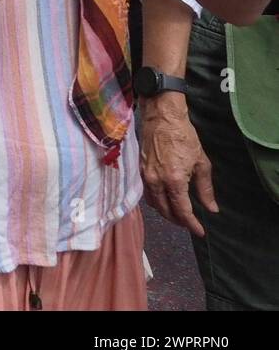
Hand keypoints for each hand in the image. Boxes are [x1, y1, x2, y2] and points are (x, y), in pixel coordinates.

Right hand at [141, 97, 216, 236]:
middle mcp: (156, 181)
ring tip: (178, 213)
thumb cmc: (184, 137)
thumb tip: (211, 208)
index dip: (191, 224)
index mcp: (174, 180)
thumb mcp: (201, 163)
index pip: (182, 211)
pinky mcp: (138, 170)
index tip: (200, 231)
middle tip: (190, 223)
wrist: (162, 117)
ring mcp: (145, 176)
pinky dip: (157, 201)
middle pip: (165, 211)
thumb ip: (205, 189)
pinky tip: (165, 199)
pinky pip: (147, 193)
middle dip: (178, 220)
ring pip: (154, 204)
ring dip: (166, 212)